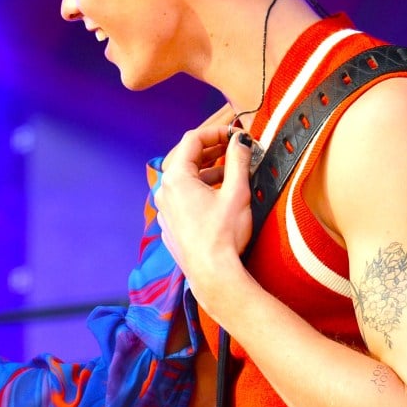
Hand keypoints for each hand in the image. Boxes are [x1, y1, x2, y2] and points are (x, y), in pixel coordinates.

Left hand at [154, 126, 254, 307]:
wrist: (213, 274)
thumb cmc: (223, 235)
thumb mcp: (236, 192)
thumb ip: (238, 160)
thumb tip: (241, 140)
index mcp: (176, 178)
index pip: (192, 140)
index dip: (216, 132)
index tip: (235, 134)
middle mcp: (165, 191)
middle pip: (187, 159)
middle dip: (213, 150)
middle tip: (235, 148)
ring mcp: (165, 209)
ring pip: (186, 179)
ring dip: (208, 171)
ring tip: (232, 171)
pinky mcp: (170, 224)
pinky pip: (184, 198)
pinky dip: (201, 189)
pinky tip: (219, 195)